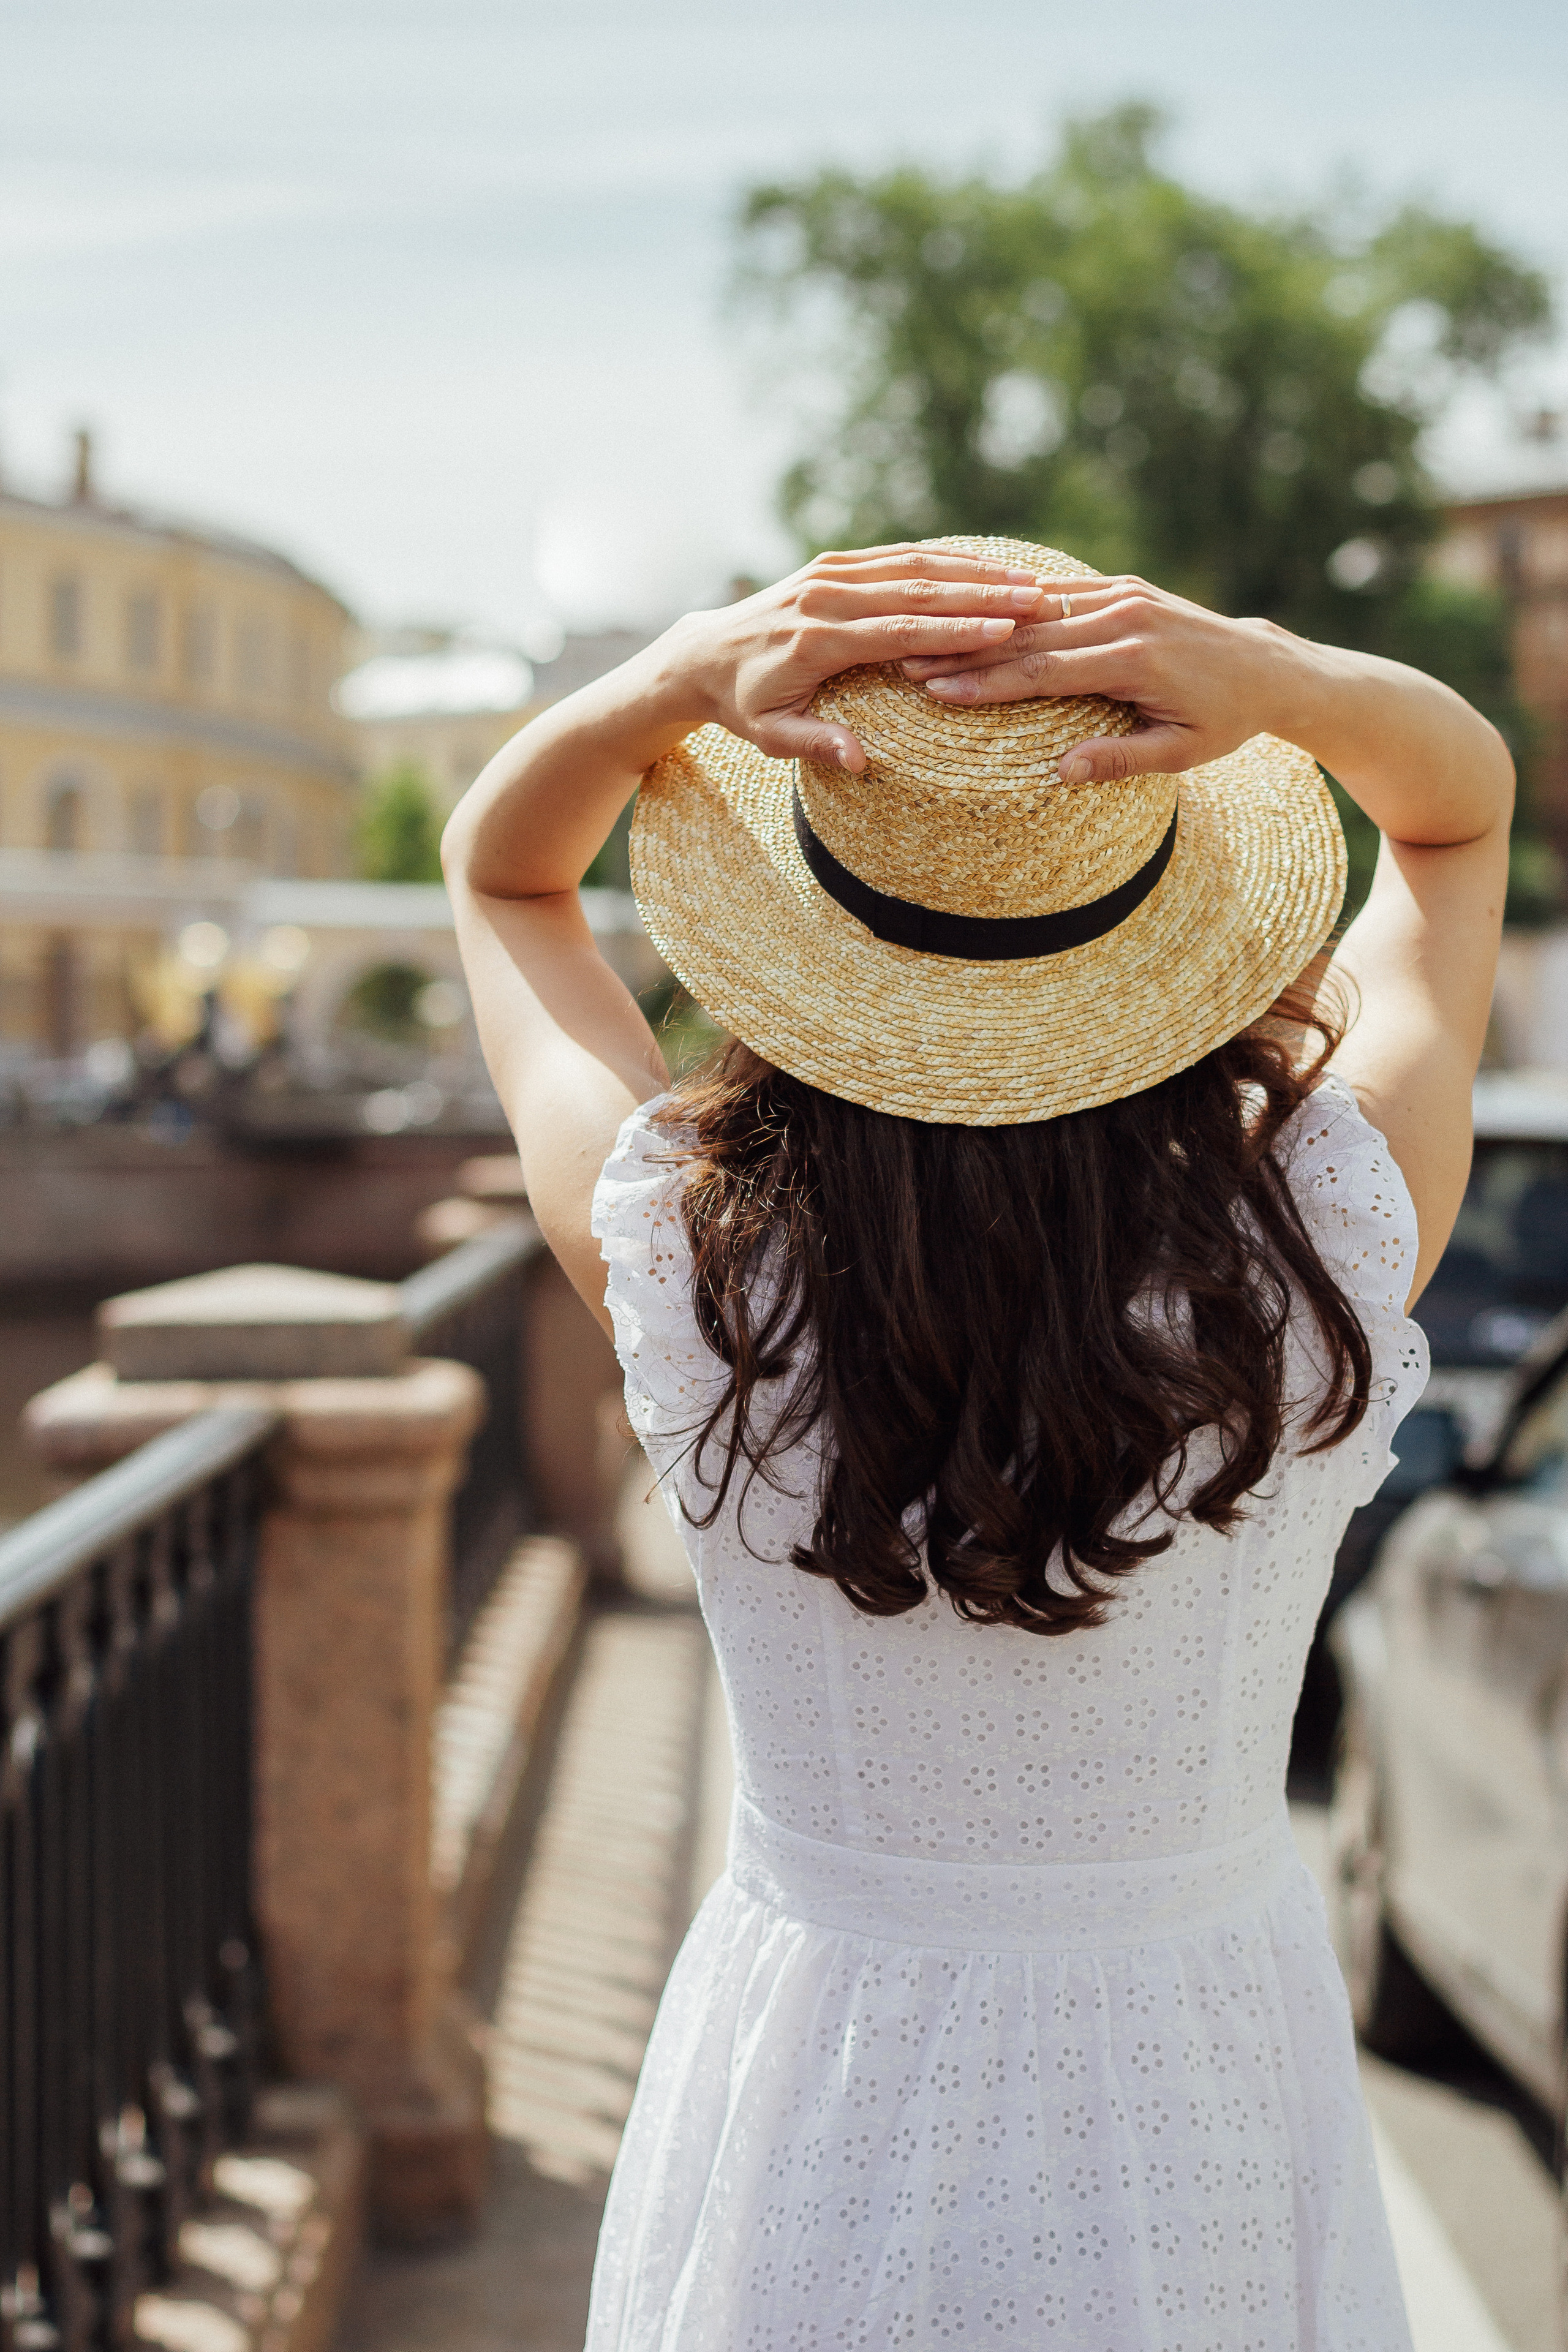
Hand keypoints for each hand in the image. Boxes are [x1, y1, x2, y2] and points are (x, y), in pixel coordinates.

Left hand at [681, 546, 1049, 772]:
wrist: (704, 655)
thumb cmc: (742, 704)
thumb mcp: (770, 736)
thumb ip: (815, 744)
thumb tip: (861, 761)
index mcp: (817, 640)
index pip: (901, 631)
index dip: (957, 629)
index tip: (1008, 630)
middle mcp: (825, 597)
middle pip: (917, 590)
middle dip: (982, 594)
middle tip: (1039, 599)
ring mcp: (829, 573)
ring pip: (912, 565)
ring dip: (973, 571)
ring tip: (1028, 579)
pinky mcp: (832, 564)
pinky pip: (896, 556)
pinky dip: (943, 559)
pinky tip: (985, 565)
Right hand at [898, 576, 1297, 782]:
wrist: (1265, 666)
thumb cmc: (1223, 720)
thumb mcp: (1181, 754)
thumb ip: (1119, 761)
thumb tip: (1059, 774)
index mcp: (1135, 661)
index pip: (1043, 671)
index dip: (986, 682)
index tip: (936, 691)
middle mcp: (1127, 618)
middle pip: (1029, 636)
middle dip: (966, 650)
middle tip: (908, 659)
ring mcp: (1126, 595)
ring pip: (1039, 610)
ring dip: (982, 626)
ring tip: (929, 638)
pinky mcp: (1126, 586)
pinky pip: (1061, 592)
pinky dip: (1017, 605)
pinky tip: (975, 612)